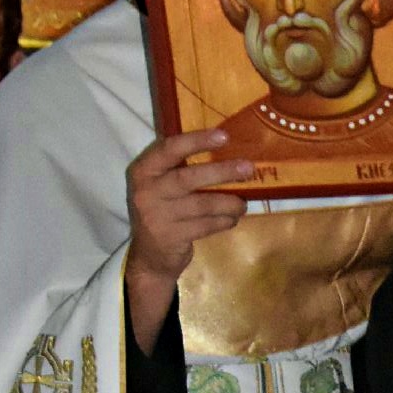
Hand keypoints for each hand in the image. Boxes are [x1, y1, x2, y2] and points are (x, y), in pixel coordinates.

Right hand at [126, 129, 252, 353]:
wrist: (149, 256)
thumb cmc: (163, 210)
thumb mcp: (161, 186)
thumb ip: (180, 168)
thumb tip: (228, 149)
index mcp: (143, 170)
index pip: (169, 149)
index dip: (197, 141)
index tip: (224, 136)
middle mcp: (146, 191)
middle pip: (188, 177)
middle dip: (222, 172)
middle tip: (248, 168)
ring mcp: (157, 216)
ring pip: (202, 205)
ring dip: (229, 203)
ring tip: (243, 204)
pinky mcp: (170, 237)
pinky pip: (205, 225)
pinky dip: (223, 221)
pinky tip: (232, 219)